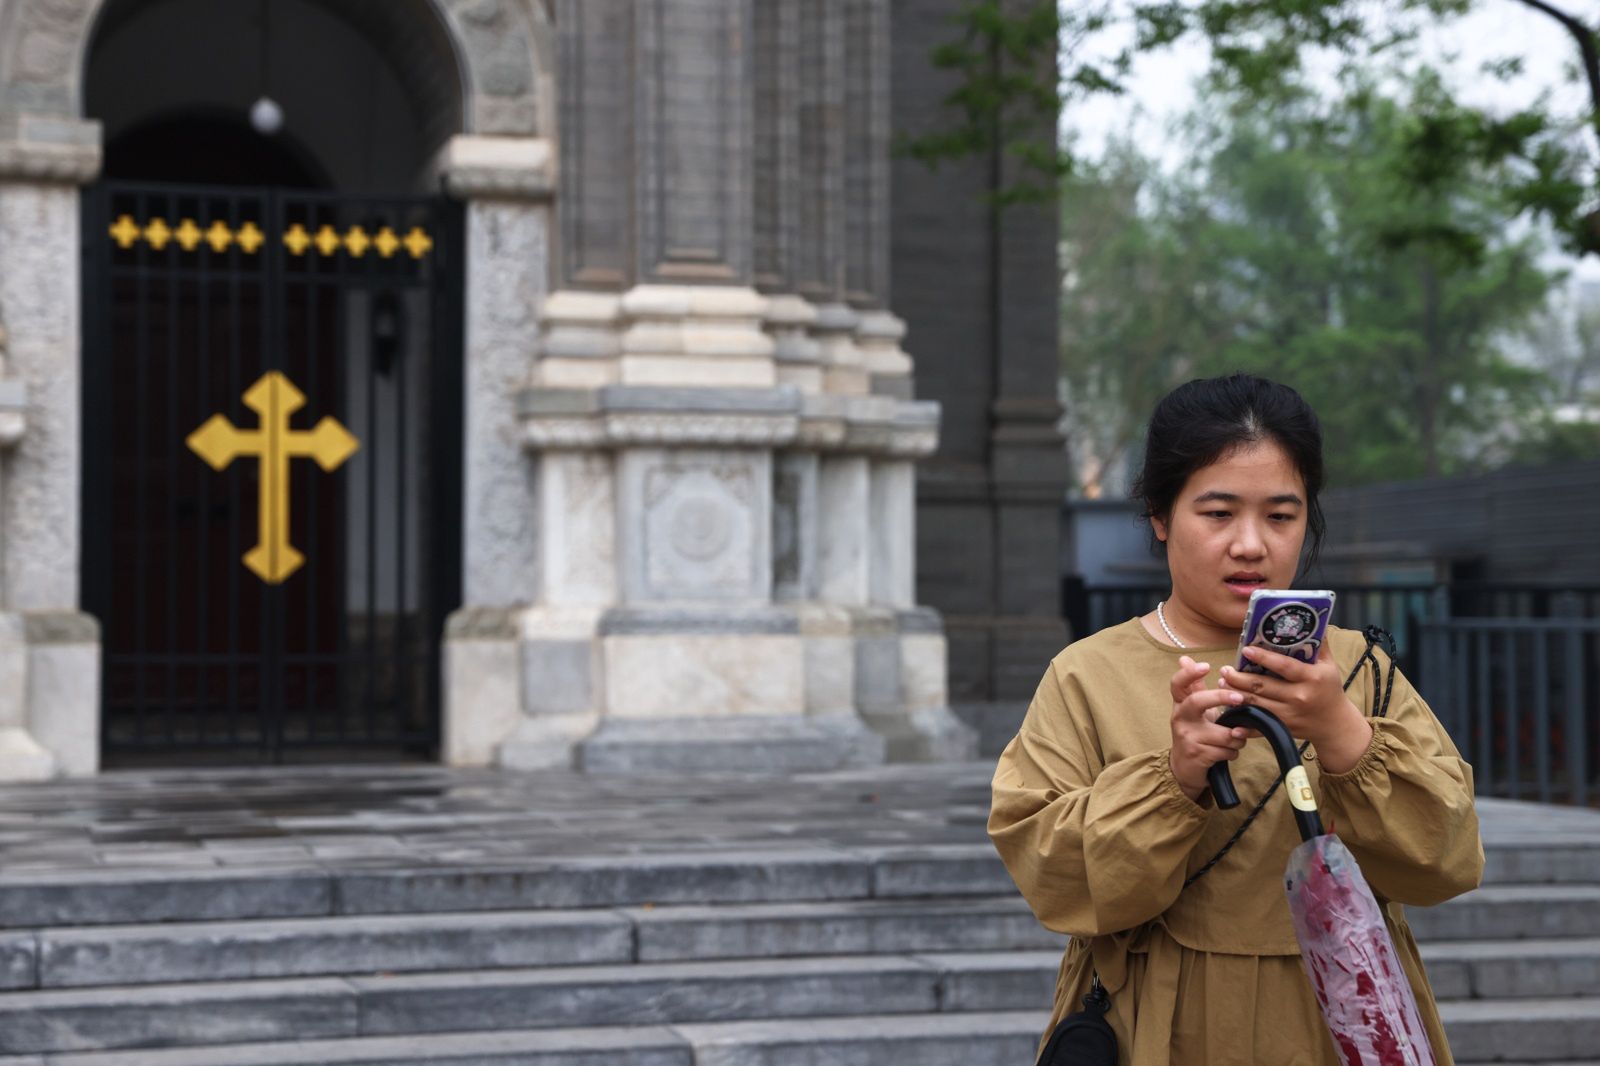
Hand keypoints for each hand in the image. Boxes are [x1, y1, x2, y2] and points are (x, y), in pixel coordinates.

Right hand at [1169, 655, 1250, 803]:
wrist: (1183, 769)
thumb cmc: (1194, 734)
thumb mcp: (1194, 710)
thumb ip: (1194, 686)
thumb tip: (1184, 658)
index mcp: (1180, 704)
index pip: (1178, 684)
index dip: (1189, 673)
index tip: (1206, 665)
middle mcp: (1180, 718)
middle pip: (1198, 700)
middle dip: (1222, 697)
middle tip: (1239, 698)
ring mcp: (1188, 737)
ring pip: (1225, 732)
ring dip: (1238, 738)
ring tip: (1235, 739)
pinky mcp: (1197, 755)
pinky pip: (1227, 750)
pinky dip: (1233, 752)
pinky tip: (1227, 752)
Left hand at [1219, 643, 1372, 772]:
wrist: (1336, 723)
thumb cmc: (1329, 689)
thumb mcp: (1328, 665)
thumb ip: (1319, 644)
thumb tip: (1312, 620)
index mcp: (1310, 677)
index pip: (1283, 666)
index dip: (1263, 657)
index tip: (1246, 650)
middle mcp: (1299, 696)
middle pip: (1262, 686)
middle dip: (1239, 678)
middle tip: (1224, 669)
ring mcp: (1289, 715)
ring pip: (1255, 705)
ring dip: (1235, 695)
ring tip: (1222, 683)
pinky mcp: (1282, 728)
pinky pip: (1258, 726)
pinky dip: (1242, 722)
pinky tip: (1228, 715)